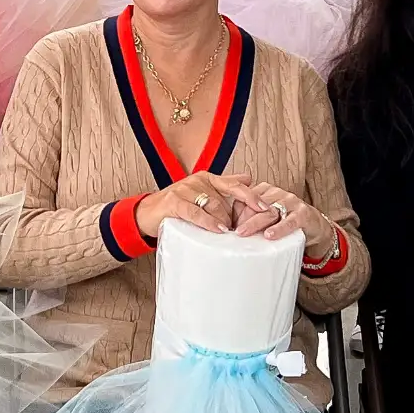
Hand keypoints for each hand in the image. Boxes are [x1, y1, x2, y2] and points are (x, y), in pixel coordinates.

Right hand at [133, 171, 256, 239]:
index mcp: (207, 178)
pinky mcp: (173, 201)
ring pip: (212, 205)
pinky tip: (218, 230)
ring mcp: (184, 189)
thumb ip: (224, 187)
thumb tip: (248, 178)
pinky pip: (195, 212)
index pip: (235, 185)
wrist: (147, 213)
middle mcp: (197, 180)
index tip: (265, 208)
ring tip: (229, 234)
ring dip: (222, 221)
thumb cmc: (178, 207)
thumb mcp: (202, 196)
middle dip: (233, 218)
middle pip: (224, 200)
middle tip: (239, 232)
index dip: (250, 196)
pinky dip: (208, 222)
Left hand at [236, 180, 335, 256]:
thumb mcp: (266, 217)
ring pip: (270, 211)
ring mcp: (291, 201)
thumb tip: (228, 227)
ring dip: (255, 223)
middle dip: (243, 218)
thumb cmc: (285, 222)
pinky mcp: (303, 213)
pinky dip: (279, 228)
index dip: (236, 212)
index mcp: (265, 191)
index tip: (228, 227)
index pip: (246, 198)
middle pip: (255, 204)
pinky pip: (290, 221)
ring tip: (244, 233)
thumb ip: (249, 217)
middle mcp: (277, 193)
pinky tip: (269, 235)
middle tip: (233, 232)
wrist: (314, 226)